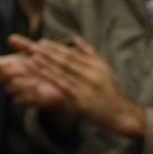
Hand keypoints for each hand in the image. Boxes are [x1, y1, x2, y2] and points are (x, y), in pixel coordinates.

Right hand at [0, 35, 66, 108]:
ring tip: (34, 81)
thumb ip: (23, 45)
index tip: (11, 62)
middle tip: (23, 70)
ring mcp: (16, 89)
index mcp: (9, 64)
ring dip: (20, 84)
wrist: (60, 79)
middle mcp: (9, 77)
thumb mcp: (35, 51)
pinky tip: (38, 90)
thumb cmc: (44, 62)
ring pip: (8, 88)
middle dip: (9, 73)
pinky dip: (27, 95)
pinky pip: (18, 100)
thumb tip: (11, 38)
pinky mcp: (24, 100)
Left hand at [31, 38, 146, 136]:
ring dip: (46, 63)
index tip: (42, 41)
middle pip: (65, 60)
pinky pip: (62, 86)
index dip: (56, 47)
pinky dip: (51, 78)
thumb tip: (76, 39)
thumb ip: (89, 54)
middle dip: (48, 52)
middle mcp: (90, 74)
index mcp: (94, 65)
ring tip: (32, 56)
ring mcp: (85, 86)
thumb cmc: (107, 90)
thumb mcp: (103, 69)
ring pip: (62, 72)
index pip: (71, 54)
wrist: (119, 114)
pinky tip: (41, 73)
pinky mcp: (80, 99)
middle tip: (33, 45)